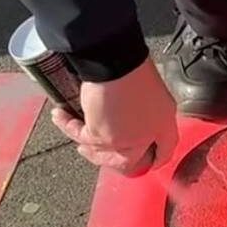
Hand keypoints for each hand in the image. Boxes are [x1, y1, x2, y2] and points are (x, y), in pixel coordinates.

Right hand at [52, 57, 178, 175]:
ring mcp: (124, 140)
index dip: (154, 158)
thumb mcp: (155, 90)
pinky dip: (68, 126)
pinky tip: (62, 116)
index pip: (164, 152)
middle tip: (104, 156)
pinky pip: (81, 137)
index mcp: (165, 124)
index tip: (146, 160)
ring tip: (82, 143)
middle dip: (115, 161)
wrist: (118, 63)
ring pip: (104, 156)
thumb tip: (135, 119)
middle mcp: (146, 137)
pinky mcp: (100, 136)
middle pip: (131, 163)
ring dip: (90, 150)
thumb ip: (150, 111)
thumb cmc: (135, 68)